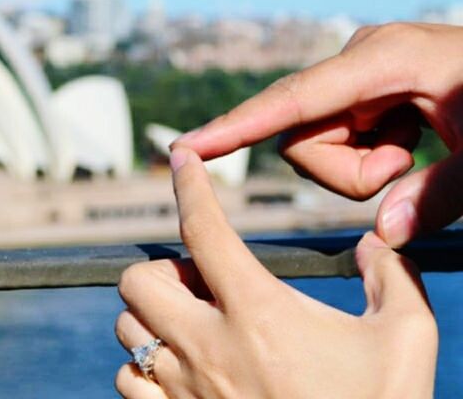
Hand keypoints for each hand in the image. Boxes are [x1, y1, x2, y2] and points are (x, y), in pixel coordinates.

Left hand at [114, 147, 436, 397]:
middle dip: (163, 271)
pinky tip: (180, 370)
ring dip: (153, 318)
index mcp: (258, 313)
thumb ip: (390, 279)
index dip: (190, 185)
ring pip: (128, 330)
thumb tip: (372, 244)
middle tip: (201, 285)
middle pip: (138, 280)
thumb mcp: (405, 340)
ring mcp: (183, 390)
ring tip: (193, 326)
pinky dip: (143, 367)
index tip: (180, 159)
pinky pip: (128, 381)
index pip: (205, 229)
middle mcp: (207, 348)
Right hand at [174, 23, 462, 246]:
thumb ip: (441, 196)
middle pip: (303, 136)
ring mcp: (357, 75)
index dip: (237, 127)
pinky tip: (410, 139)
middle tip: (406, 166)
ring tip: (413, 150)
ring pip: (317, 143)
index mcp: (383, 60)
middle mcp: (358, 61)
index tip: (187, 146)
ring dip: (362, 166)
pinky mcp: (362, 90)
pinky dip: (370, 156)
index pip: (293, 100)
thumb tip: (385, 237)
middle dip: (348, 171)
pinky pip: (338, 137)